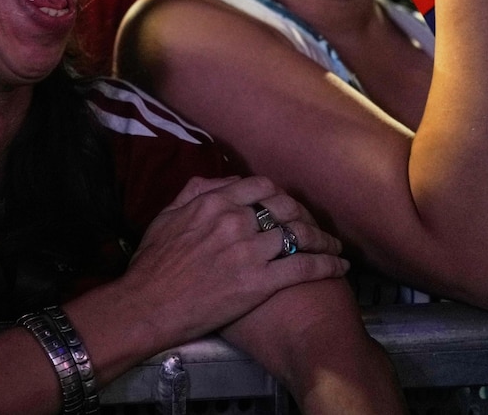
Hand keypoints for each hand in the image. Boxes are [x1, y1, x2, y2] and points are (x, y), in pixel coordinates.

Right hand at [120, 176, 346, 350]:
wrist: (149, 304)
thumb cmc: (152, 265)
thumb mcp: (165, 217)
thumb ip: (192, 194)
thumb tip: (215, 183)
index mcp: (214, 202)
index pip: (261, 186)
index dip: (279, 195)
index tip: (286, 206)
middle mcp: (236, 220)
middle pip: (285, 206)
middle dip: (304, 214)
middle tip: (312, 226)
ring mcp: (250, 250)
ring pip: (300, 234)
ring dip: (322, 239)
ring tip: (333, 246)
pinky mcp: (260, 282)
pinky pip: (304, 266)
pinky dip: (327, 264)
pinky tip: (339, 267)